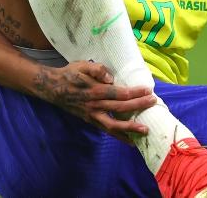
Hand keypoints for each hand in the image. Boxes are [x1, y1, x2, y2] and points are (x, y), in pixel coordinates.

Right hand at [33, 61, 157, 143]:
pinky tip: (131, 141)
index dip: (134, 93)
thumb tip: (110, 77)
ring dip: (130, 128)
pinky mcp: (91, 121)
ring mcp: (92, 116)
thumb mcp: (82, 65)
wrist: (53, 88)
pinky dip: (119, 136)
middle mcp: (94, 105)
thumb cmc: (70, 74)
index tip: (148, 91)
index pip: (118, 93)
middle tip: (153, 102)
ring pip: (113, 125)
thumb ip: (97, 69)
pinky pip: (107, 130)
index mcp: (94, 91)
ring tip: (145, 130)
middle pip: (120, 108)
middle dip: (138, 106)